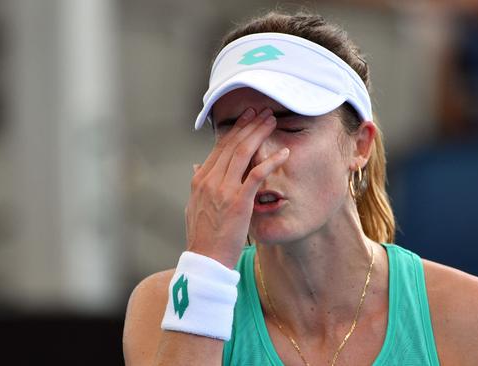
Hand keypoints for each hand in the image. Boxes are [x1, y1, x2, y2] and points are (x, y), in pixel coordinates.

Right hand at [184, 108, 288, 267]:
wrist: (206, 260)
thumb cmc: (203, 236)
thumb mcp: (194, 206)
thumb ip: (199, 184)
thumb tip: (196, 166)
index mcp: (200, 179)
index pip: (220, 147)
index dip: (235, 129)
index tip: (247, 117)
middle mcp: (210, 180)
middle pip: (232, 144)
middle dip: (249, 124)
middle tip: (263, 111)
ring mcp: (223, 190)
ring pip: (243, 152)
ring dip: (259, 133)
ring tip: (272, 121)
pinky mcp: (239, 202)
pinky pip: (257, 174)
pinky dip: (271, 161)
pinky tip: (283, 152)